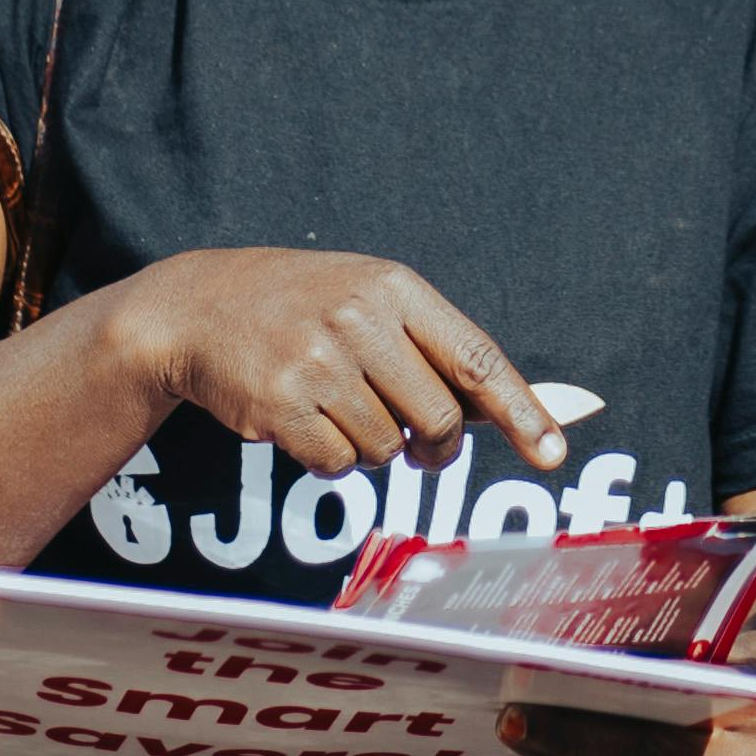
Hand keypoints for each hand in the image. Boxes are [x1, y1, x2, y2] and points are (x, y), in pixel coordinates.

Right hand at [103, 248, 564, 478]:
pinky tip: (303, 419)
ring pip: (386, 450)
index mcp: (395, 288)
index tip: (555, 453)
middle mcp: (359, 320)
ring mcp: (317, 363)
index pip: (476, 358)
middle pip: (439, 420)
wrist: (200, 307)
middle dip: (436, 446)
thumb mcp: (372, 300)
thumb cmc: (306, 308)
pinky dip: (329, 458)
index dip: (522, 411)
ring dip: (371, 446)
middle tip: (420, 443)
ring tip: (336, 403)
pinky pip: (337, 467)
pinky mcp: (280, 406)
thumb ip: (438, 350)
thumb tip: (520, 410)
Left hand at [499, 679, 755, 755]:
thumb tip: (569, 663)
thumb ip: (659, 663)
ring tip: (526, 737)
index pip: (649, 748)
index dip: (579, 735)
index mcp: (753, 742)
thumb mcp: (717, 647)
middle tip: (509, 723)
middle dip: (560, 750)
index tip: (523, 711)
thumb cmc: (749, 656)